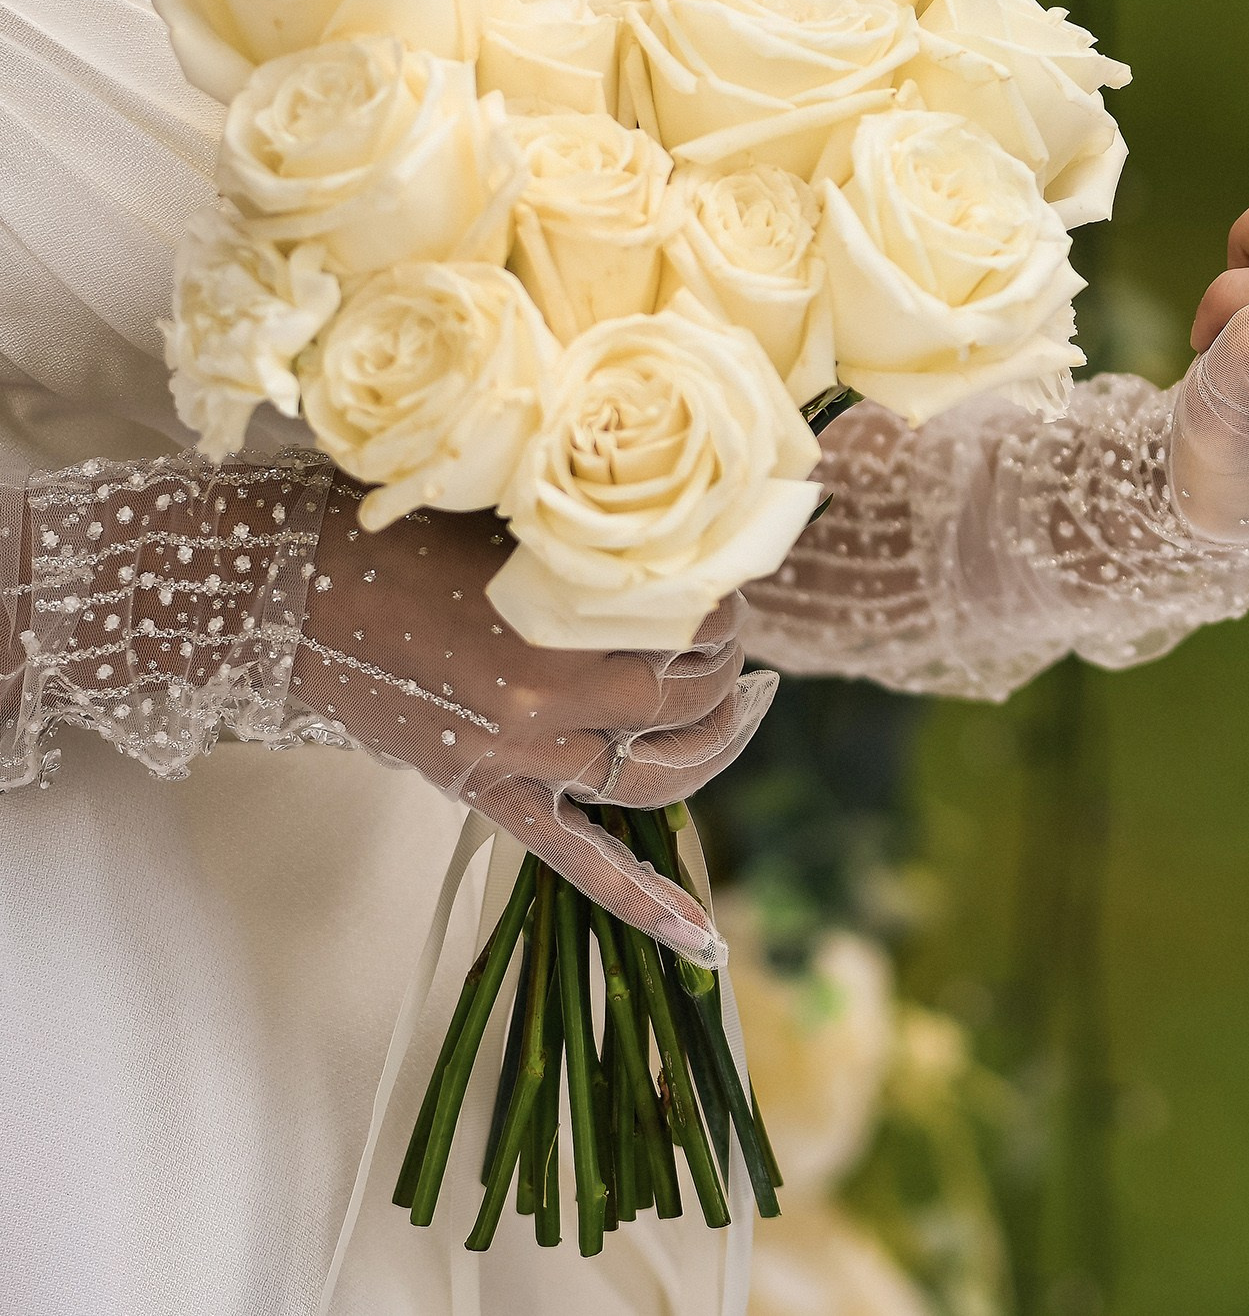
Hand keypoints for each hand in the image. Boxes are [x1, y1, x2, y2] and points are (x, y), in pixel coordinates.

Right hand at [304, 489, 761, 965]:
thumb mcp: (515, 527)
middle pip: (686, 703)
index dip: (723, 610)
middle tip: (730, 643)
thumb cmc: (400, 534)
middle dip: (725, 671)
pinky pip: (580, 862)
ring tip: (741, 711)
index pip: (695, 629)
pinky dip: (644, 900)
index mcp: (561, 623)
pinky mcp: (488, 795)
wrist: (287, 591)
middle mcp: (549, 702)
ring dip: (714, 747)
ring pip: (660, 778)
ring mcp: (520, 759)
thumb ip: (596, 561)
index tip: (721, 589)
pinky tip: (702, 941)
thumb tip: (686, 568)